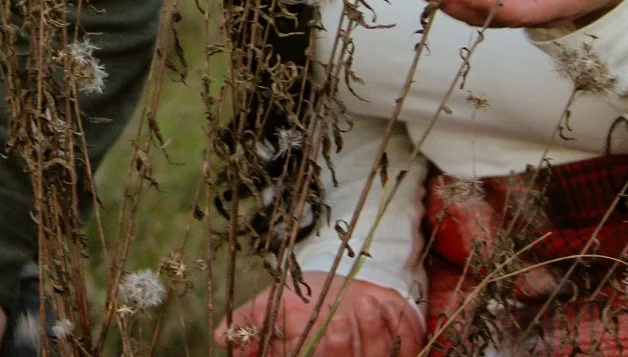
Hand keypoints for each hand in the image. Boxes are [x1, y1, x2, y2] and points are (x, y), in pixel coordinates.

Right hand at [217, 274, 422, 356]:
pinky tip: (385, 305)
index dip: (319, 353)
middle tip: (337, 323)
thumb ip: (249, 320)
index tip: (323, 330)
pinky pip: (406, 348)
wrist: (350, 278)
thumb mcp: (273, 303)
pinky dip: (397, 328)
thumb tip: (222, 336)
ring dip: (373, 334)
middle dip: (341, 352)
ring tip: (367, 304)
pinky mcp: (403, 350)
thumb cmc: (309, 295)